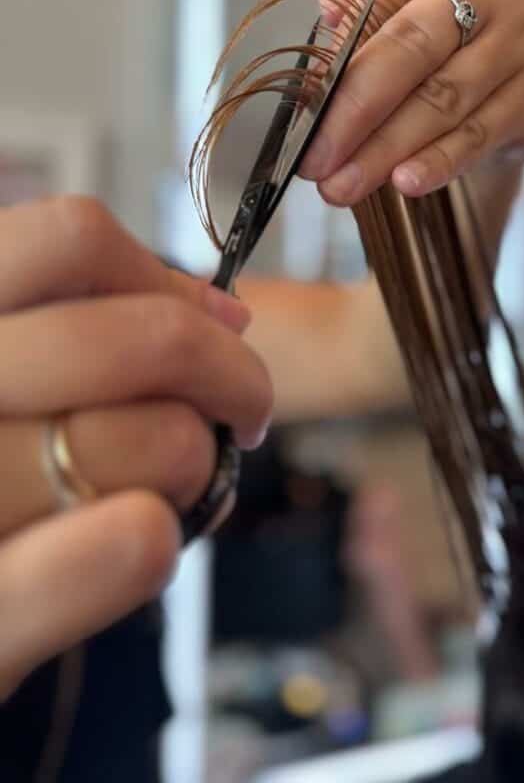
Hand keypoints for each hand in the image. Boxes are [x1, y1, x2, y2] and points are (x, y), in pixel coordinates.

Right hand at [0, 197, 272, 696]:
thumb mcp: (6, 379)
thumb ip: (89, 330)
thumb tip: (226, 314)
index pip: (70, 239)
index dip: (161, 278)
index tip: (201, 322)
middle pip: (150, 340)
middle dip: (231, 377)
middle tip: (240, 414)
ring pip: (160, 441)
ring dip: (194, 467)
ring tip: (166, 489)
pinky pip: (132, 544)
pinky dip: (163, 538)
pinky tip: (141, 544)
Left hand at [300, 0, 523, 204]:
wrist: (491, 84)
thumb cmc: (425, 43)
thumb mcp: (385, 9)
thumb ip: (351, 5)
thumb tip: (328, 17)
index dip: (343, 49)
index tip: (306, 100)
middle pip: (415, 52)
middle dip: (358, 110)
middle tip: (317, 158)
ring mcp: (520, 45)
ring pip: (443, 102)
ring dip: (386, 150)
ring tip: (344, 185)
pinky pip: (477, 136)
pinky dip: (438, 162)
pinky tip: (405, 182)